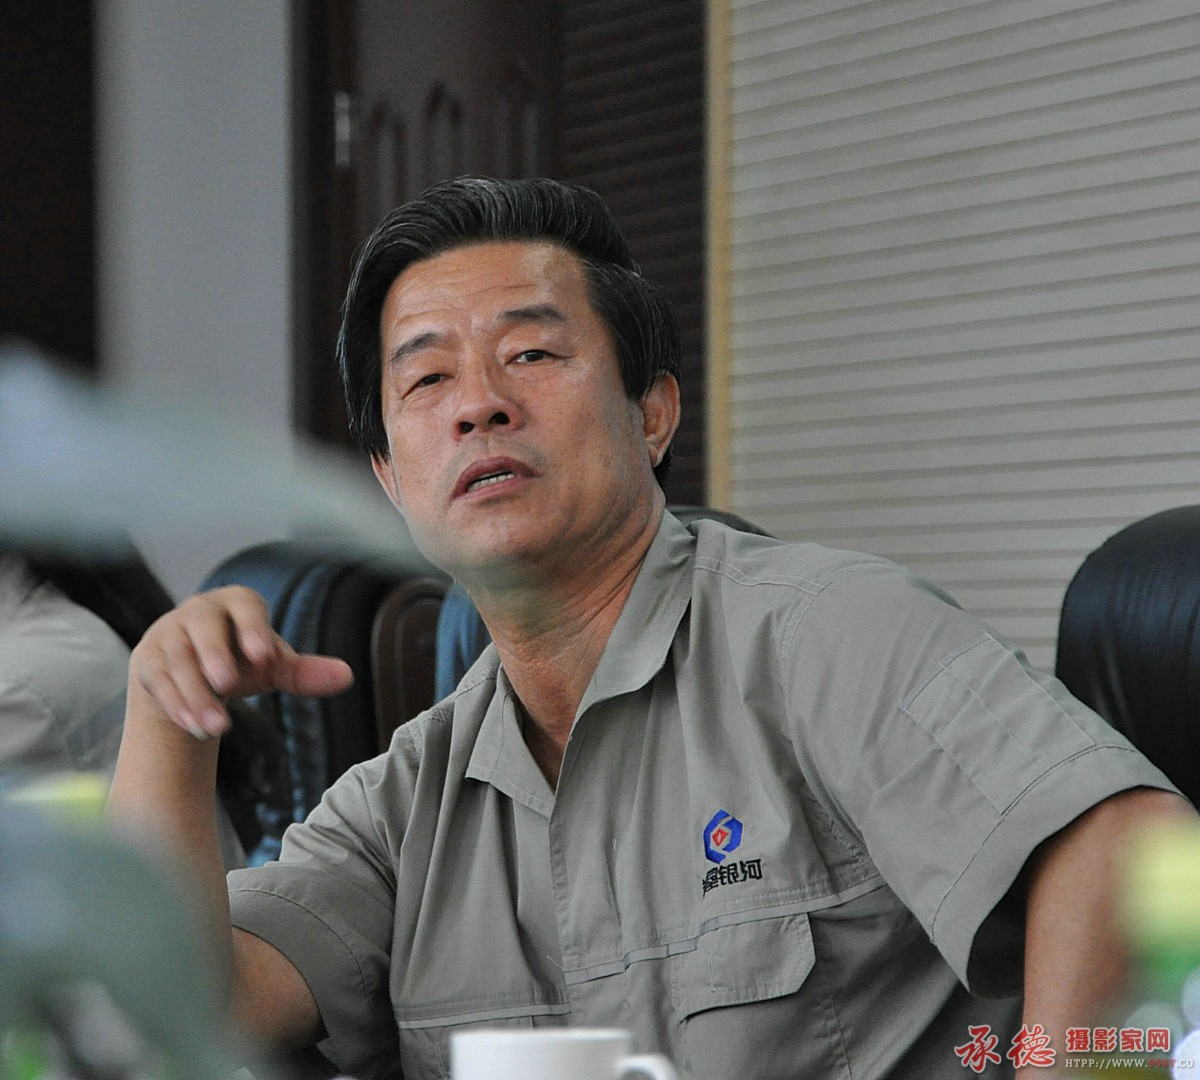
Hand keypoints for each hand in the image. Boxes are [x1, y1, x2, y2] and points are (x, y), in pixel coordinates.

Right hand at [130, 585, 353, 739]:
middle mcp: (199, 612)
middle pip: (202, 626)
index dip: (254, 627)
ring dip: (196, 695)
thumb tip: (346, 677)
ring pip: (178, 660)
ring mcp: (169, 634)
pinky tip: (196, 728)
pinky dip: (178, 706)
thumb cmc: (240, 661)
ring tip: (218, 727)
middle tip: (230, 684)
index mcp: (237, 604)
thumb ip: (305, 672)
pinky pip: (160, 682)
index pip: (245, 606)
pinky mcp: (148, 660)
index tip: (265, 655)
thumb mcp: (273, 667)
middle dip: (215, 655)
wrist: (190, 673)